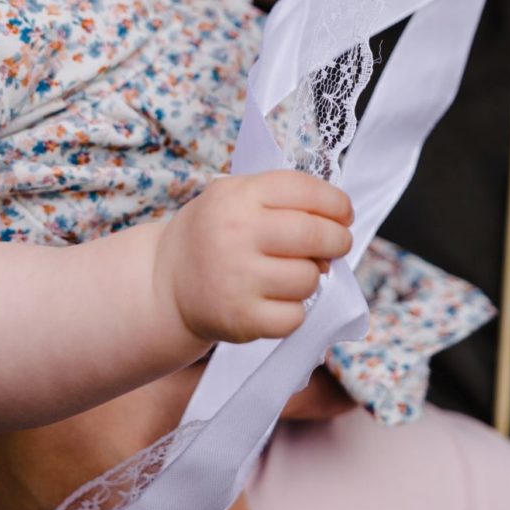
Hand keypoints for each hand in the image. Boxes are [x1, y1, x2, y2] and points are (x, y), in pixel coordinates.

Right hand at [155, 171, 353, 343]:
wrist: (166, 282)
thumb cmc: (214, 234)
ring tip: (294, 273)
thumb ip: (283, 197)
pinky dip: (295, 310)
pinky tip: (277, 300)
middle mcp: (236, 234)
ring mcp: (237, 279)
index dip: (336, 202)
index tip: (344, 214)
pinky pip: (295, 316)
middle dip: (337, 240)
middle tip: (337, 244)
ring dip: (312, 277)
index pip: (304, 190)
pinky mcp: (242, 319)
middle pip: (314, 234)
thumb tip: (338, 220)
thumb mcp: (235, 196)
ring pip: (309, 278)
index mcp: (238, 196)